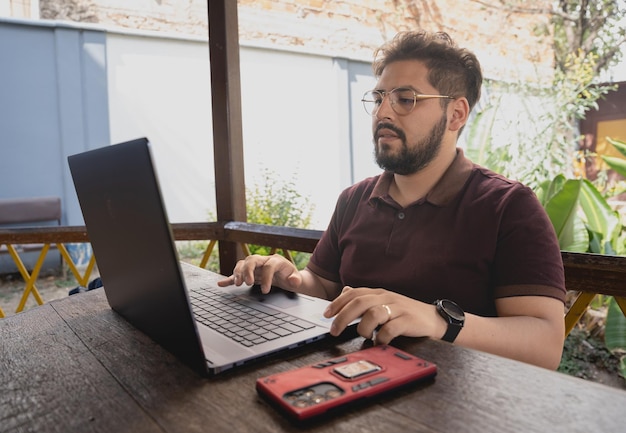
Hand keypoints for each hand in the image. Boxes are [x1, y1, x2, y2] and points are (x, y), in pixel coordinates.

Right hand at [217, 254, 302, 293]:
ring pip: (243, 264)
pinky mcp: (250, 273)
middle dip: (247, 270)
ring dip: (238, 273)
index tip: (265, 290)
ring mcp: (255, 266)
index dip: (267, 278)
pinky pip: (237, 274)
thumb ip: (296, 279)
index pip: (269, 266)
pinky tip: (221, 284)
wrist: (288, 277)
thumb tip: (293, 280)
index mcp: (276, 261)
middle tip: (247, 283)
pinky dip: (229, 278)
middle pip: (252, 260)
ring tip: (237, 284)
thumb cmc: (291, 277)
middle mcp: (264, 261)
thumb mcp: (297, 279)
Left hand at [323, 286, 443, 343]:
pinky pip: (390, 329)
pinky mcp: (408, 320)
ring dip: (363, 328)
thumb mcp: (384, 302)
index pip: (354, 293)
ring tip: (363, 336)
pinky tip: (379, 342)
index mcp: (379, 293)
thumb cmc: (405, 312)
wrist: (434, 319)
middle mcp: (387, 297)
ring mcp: (398, 308)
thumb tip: (345, 291)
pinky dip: (381, 337)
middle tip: (334, 330)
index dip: (338, 303)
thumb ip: (365, 297)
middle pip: (360, 303)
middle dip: (343, 317)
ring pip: (373, 314)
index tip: (326, 314)